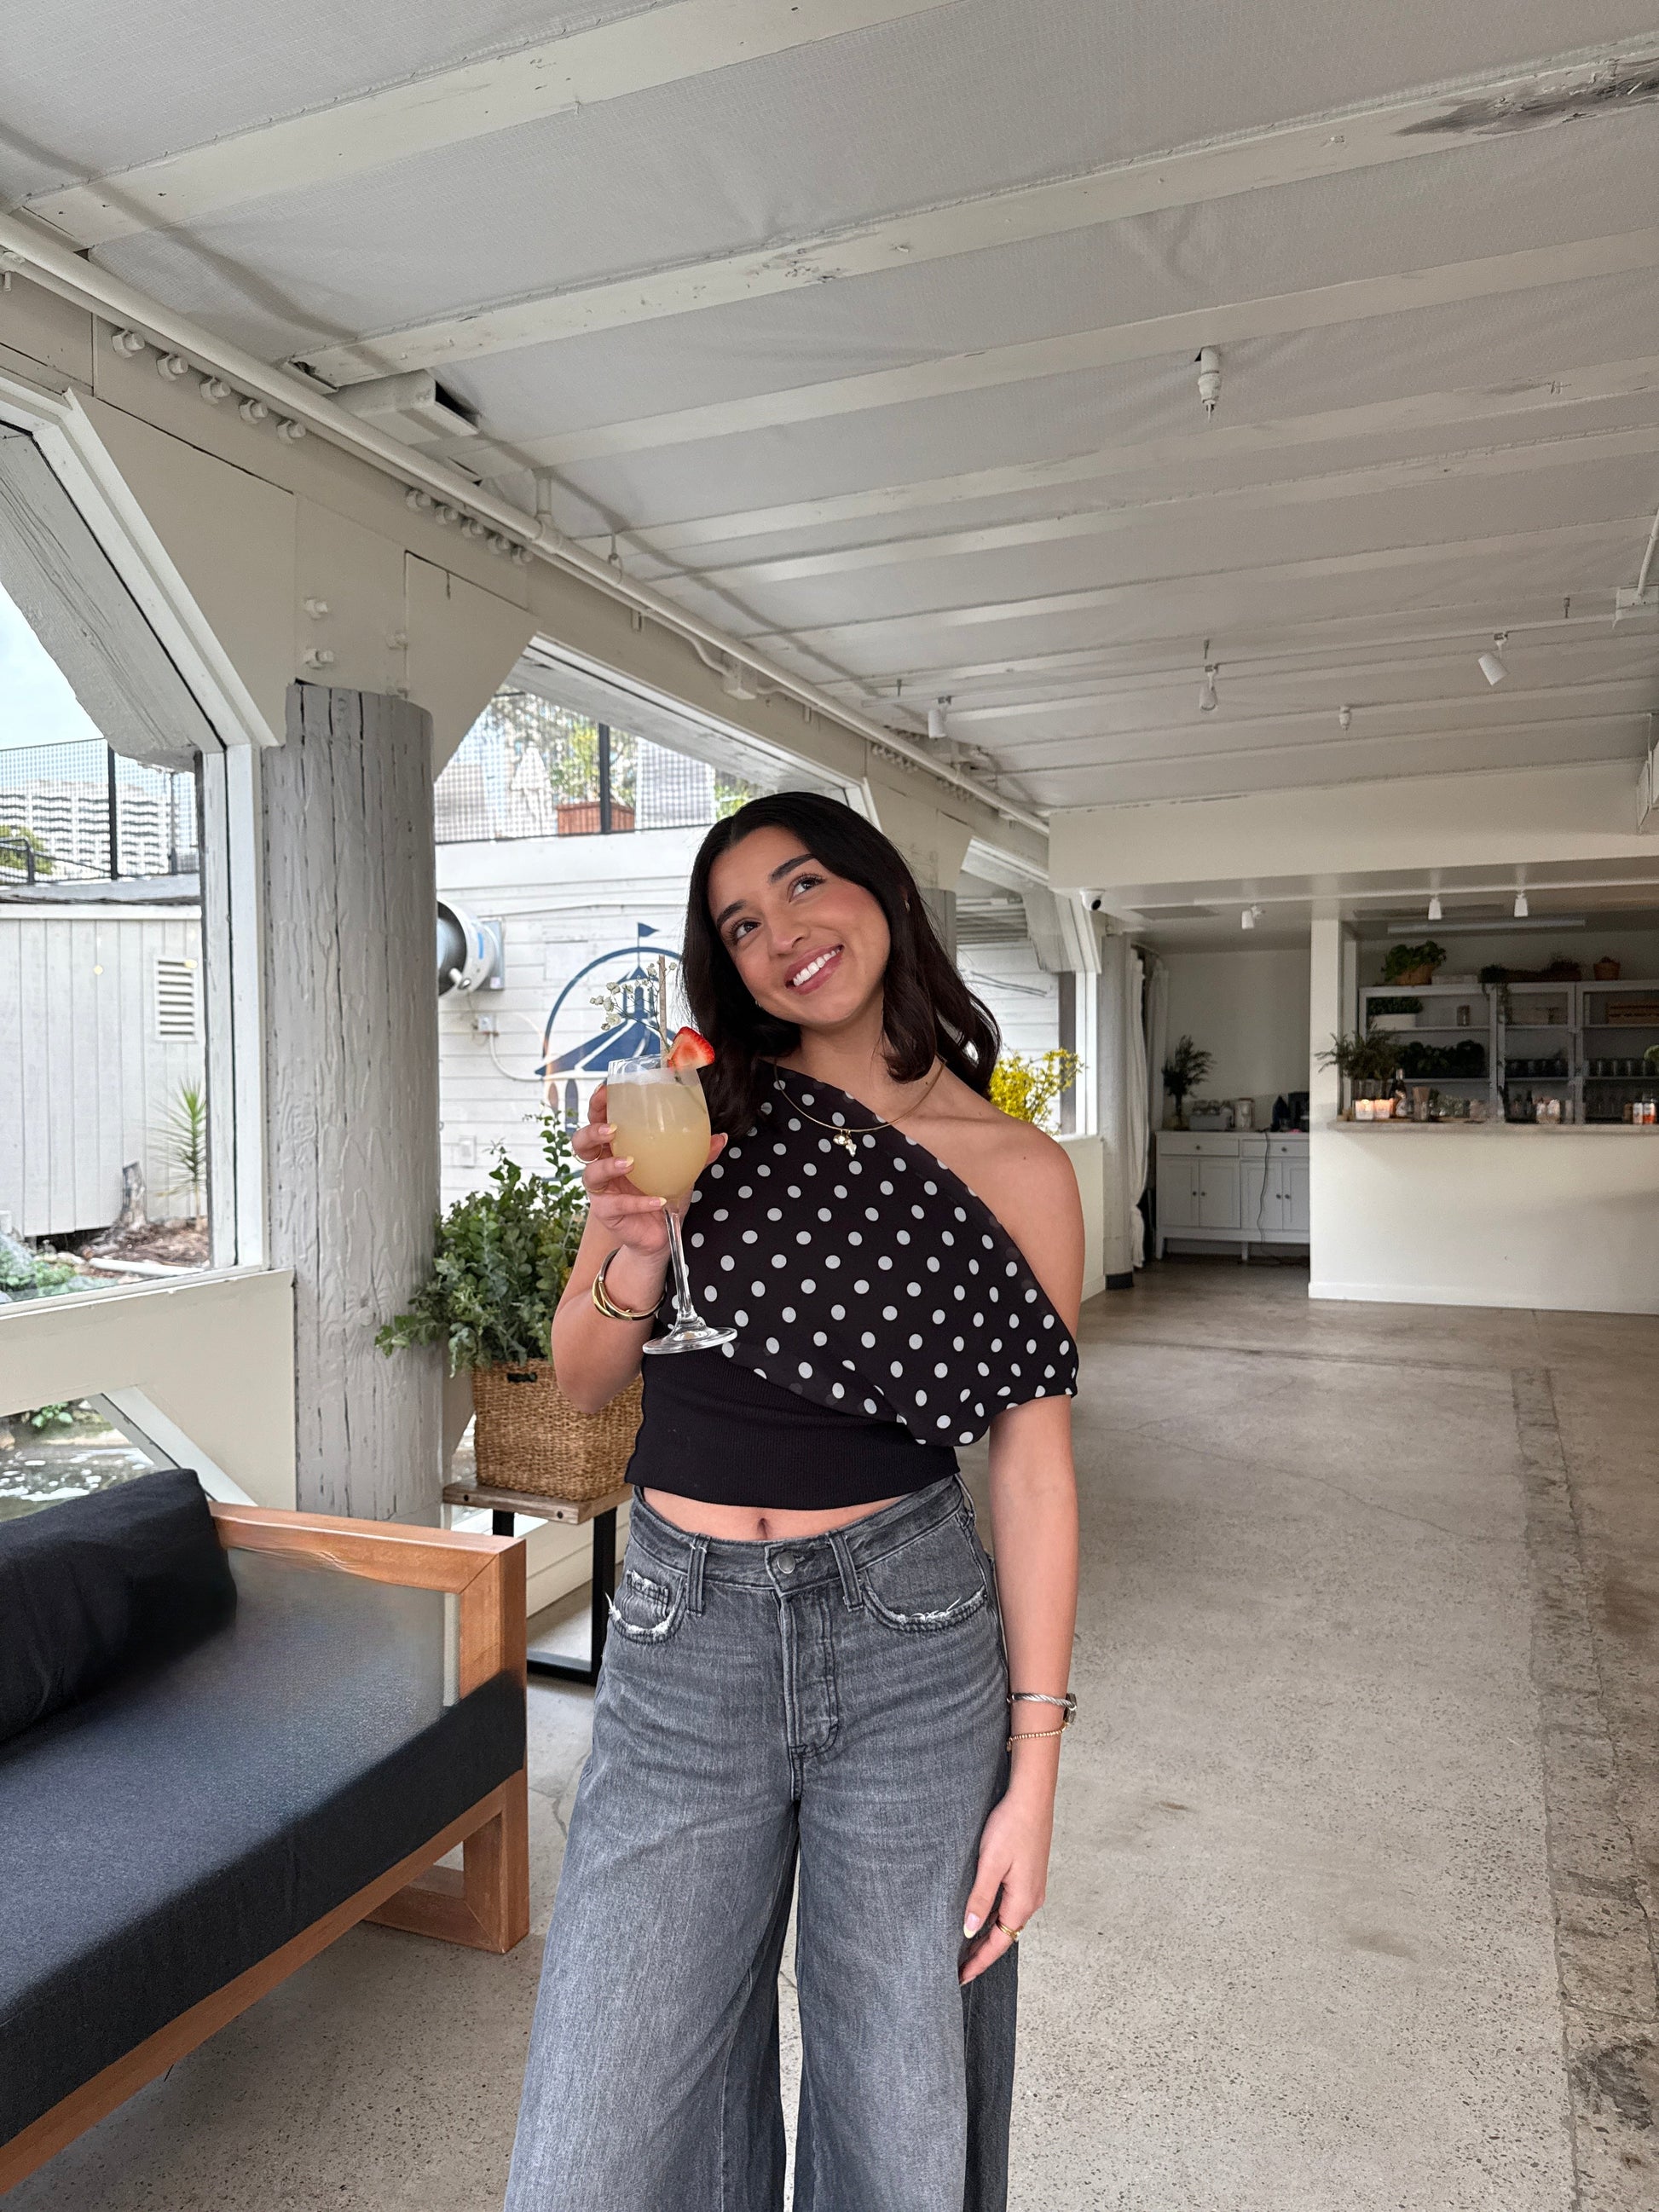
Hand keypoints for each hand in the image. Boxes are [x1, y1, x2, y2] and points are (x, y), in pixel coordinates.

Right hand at [569, 1084, 725, 1261]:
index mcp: (617, 1146)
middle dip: (592, 1131)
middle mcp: (603, 1165)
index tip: (607, 1091)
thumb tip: (719, 1137)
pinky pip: (617, 1205)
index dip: (597, 1105)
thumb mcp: (682, 1169)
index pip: (599, 1119)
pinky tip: (656, 1200)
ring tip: (630, 1162)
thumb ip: (697, 1152)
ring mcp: (602, 1190)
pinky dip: (638, 1202)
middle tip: (612, 1128)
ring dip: (609, 1165)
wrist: (662, 1233)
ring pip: (590, 1173)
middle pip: (581, 1143)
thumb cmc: (663, 1192)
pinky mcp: (607, 1213)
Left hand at [958, 1782, 1053, 1984]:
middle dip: (981, 1952)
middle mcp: (1031, 1900)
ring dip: (987, 1933)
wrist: (1032, 1798)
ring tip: (963, 1944)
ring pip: (1006, 1920)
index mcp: (1022, 1902)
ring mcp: (1032, 1887)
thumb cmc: (1011, 1827)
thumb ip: (980, 1899)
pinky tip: (980, 1913)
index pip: (998, 1944)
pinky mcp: (1029, 1875)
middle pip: (1003, 1936)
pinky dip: (994, 1915)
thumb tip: (970, 1931)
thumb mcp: (989, 1864)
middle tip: (956, 1966)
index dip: (978, 1962)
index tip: (959, 1978)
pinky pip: (1010, 1904)